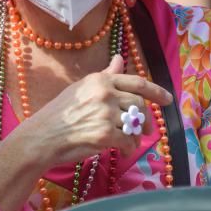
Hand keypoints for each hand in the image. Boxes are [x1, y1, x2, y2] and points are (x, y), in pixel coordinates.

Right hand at [22, 55, 173, 166]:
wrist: (42, 136)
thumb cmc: (59, 113)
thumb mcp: (81, 88)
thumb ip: (105, 75)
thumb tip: (119, 59)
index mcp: (100, 80)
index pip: (136, 82)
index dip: (156, 91)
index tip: (168, 100)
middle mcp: (105, 93)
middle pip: (139, 104)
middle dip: (145, 119)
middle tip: (144, 130)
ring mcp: (105, 113)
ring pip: (134, 124)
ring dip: (135, 135)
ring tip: (129, 141)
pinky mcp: (105, 134)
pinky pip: (127, 141)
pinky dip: (128, 148)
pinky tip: (121, 151)